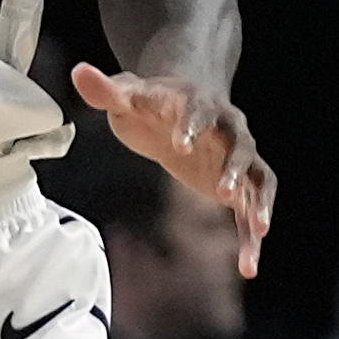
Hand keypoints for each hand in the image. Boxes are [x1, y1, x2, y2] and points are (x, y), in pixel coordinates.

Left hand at [69, 62, 276, 276]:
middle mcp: (229, 131)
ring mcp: (238, 159)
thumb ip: (106, 89)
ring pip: (258, 181)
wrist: (186, 106)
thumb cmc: (152, 102)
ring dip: (260, 204)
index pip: (200, 111)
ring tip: (260, 232)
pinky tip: (248, 268)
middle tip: (224, 192)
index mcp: (200, 104)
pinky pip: (251, 212)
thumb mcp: (127, 95)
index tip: (179, 145)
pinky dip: (251, 238)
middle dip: (235, 168)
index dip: (191, 125)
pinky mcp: (239, 186)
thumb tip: (78, 71)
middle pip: (241, 147)